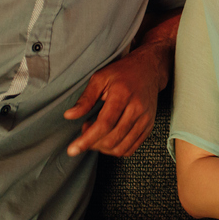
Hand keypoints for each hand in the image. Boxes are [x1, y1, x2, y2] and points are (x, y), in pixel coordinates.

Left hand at [64, 42, 167, 156]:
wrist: (148, 69)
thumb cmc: (123, 72)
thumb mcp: (100, 78)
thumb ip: (85, 98)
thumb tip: (69, 115)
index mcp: (123, 94)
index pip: (104, 124)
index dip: (87, 140)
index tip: (72, 150)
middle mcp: (137, 108)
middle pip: (112, 139)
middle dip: (92, 143)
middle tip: (86, 128)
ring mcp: (145, 119)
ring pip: (121, 148)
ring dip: (103, 148)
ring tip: (97, 133)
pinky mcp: (149, 126)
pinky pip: (131, 149)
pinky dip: (116, 150)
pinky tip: (109, 137)